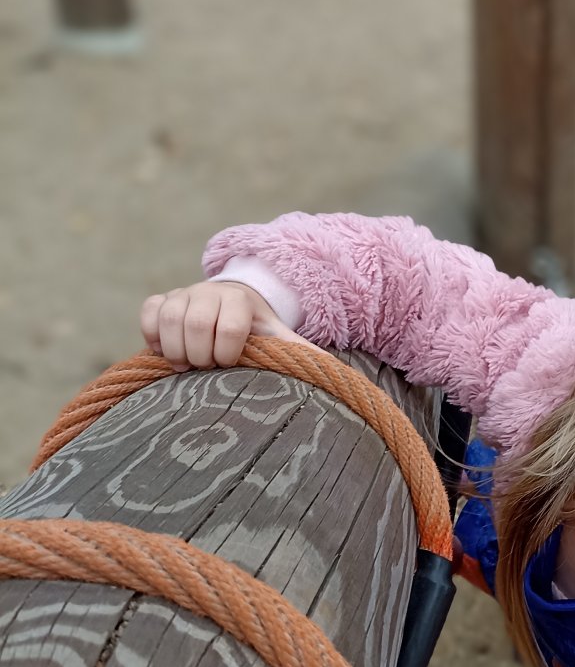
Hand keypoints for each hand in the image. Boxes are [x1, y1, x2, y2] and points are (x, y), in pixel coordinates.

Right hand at [140, 280, 303, 370]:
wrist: (233, 306)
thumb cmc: (257, 331)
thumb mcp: (279, 339)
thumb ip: (301, 354)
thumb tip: (335, 374)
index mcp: (240, 300)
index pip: (229, 327)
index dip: (227, 353)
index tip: (230, 364)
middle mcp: (209, 291)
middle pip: (194, 323)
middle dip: (200, 355)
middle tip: (208, 369)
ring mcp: (182, 294)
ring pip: (168, 318)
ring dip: (175, 349)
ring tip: (188, 365)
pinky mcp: (160, 299)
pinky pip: (148, 313)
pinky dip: (153, 336)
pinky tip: (167, 351)